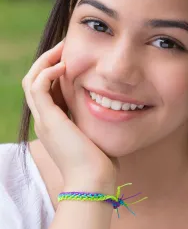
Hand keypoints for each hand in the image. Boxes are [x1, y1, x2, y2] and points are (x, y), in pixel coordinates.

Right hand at [22, 40, 115, 193]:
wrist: (94, 182)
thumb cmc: (100, 162)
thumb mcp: (97, 135)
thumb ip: (98, 121)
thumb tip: (114, 110)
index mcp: (56, 122)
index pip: (49, 89)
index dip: (57, 71)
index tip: (74, 57)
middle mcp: (46, 119)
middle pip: (36, 81)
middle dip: (50, 61)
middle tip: (66, 46)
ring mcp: (44, 119)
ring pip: (32, 80)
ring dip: (46, 61)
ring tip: (63, 49)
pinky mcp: (48, 119)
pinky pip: (38, 87)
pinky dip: (47, 73)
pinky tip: (65, 66)